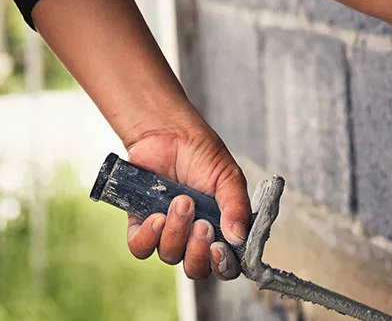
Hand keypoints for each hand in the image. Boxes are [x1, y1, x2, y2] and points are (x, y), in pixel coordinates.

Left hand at [123, 125, 249, 280]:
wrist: (168, 133)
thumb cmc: (202, 154)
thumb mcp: (228, 177)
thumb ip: (236, 206)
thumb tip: (239, 237)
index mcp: (222, 228)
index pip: (226, 265)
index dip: (223, 265)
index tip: (219, 248)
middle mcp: (194, 236)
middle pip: (196, 270)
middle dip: (197, 253)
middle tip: (202, 225)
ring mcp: (168, 232)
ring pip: (170, 256)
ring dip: (176, 232)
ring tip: (181, 201)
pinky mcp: (142, 224)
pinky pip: (140, 248)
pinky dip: (148, 236)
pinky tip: (156, 216)